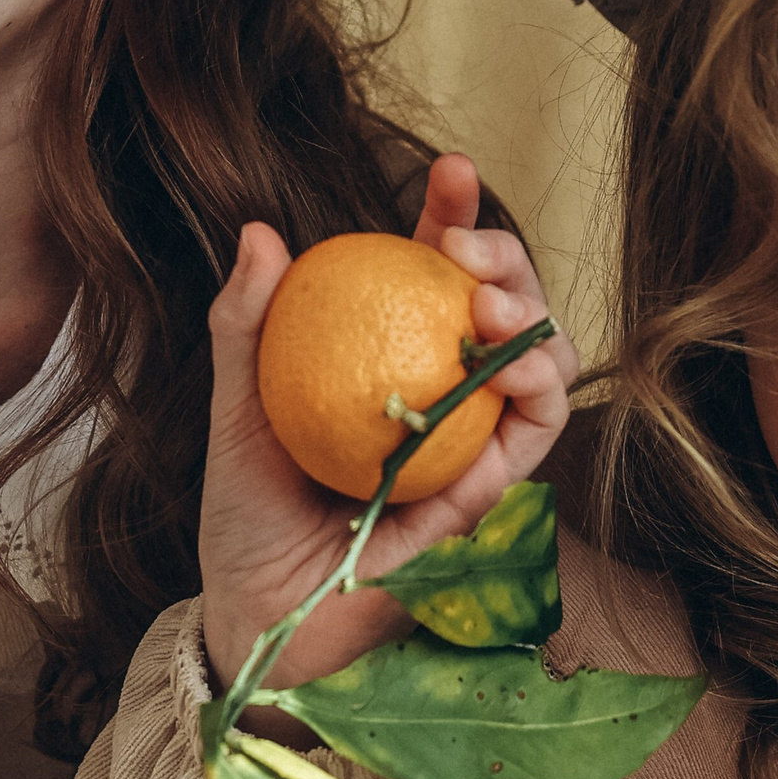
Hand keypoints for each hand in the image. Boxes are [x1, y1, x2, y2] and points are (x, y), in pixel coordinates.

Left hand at [198, 154, 579, 692]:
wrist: (256, 605)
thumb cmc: (245, 509)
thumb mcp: (235, 407)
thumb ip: (244, 324)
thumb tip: (260, 232)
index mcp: (389, 350)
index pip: (435, 268)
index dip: (454, 215)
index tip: (450, 173)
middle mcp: (443, 390)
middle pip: (506, 306)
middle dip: (510, 261)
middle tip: (468, 256)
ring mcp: (471, 442)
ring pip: (542, 367)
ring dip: (537, 329)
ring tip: (493, 317)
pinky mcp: (484, 500)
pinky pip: (527, 446)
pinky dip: (531, 406)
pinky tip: (508, 375)